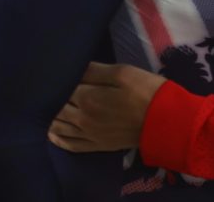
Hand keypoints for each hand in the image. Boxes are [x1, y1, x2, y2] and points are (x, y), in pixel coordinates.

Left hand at [48, 62, 165, 152]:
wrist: (165, 121)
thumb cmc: (146, 92)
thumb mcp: (124, 72)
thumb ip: (96, 71)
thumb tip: (74, 68)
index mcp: (88, 98)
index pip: (62, 88)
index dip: (58, 80)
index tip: (55, 73)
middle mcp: (82, 119)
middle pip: (56, 108)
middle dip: (51, 97)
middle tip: (50, 88)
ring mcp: (88, 135)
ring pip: (58, 126)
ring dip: (51, 116)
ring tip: (48, 107)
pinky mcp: (97, 146)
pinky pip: (69, 144)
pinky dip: (57, 138)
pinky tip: (53, 132)